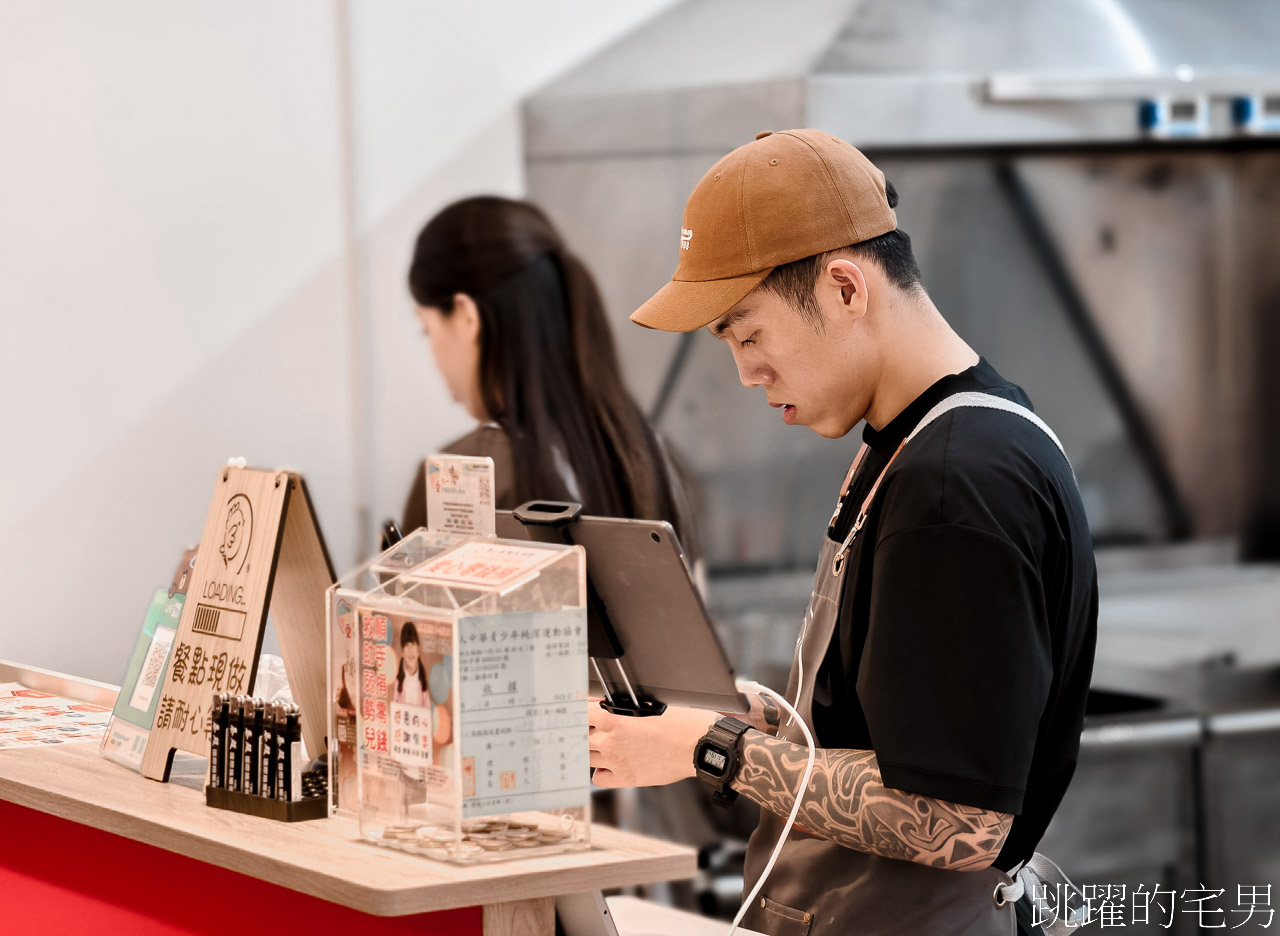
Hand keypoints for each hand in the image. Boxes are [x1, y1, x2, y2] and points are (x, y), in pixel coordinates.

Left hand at [588, 700, 718, 788]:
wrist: (698, 746)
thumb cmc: (681, 723)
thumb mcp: (650, 705)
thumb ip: (623, 708)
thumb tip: (606, 707)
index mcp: (616, 721)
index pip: (582, 715)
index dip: (582, 711)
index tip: (584, 710)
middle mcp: (612, 743)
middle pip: (580, 737)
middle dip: (585, 730)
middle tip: (593, 726)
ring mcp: (617, 763)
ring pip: (586, 757)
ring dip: (591, 749)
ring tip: (601, 744)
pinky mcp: (627, 778)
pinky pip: (598, 778)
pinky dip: (600, 771)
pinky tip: (608, 763)